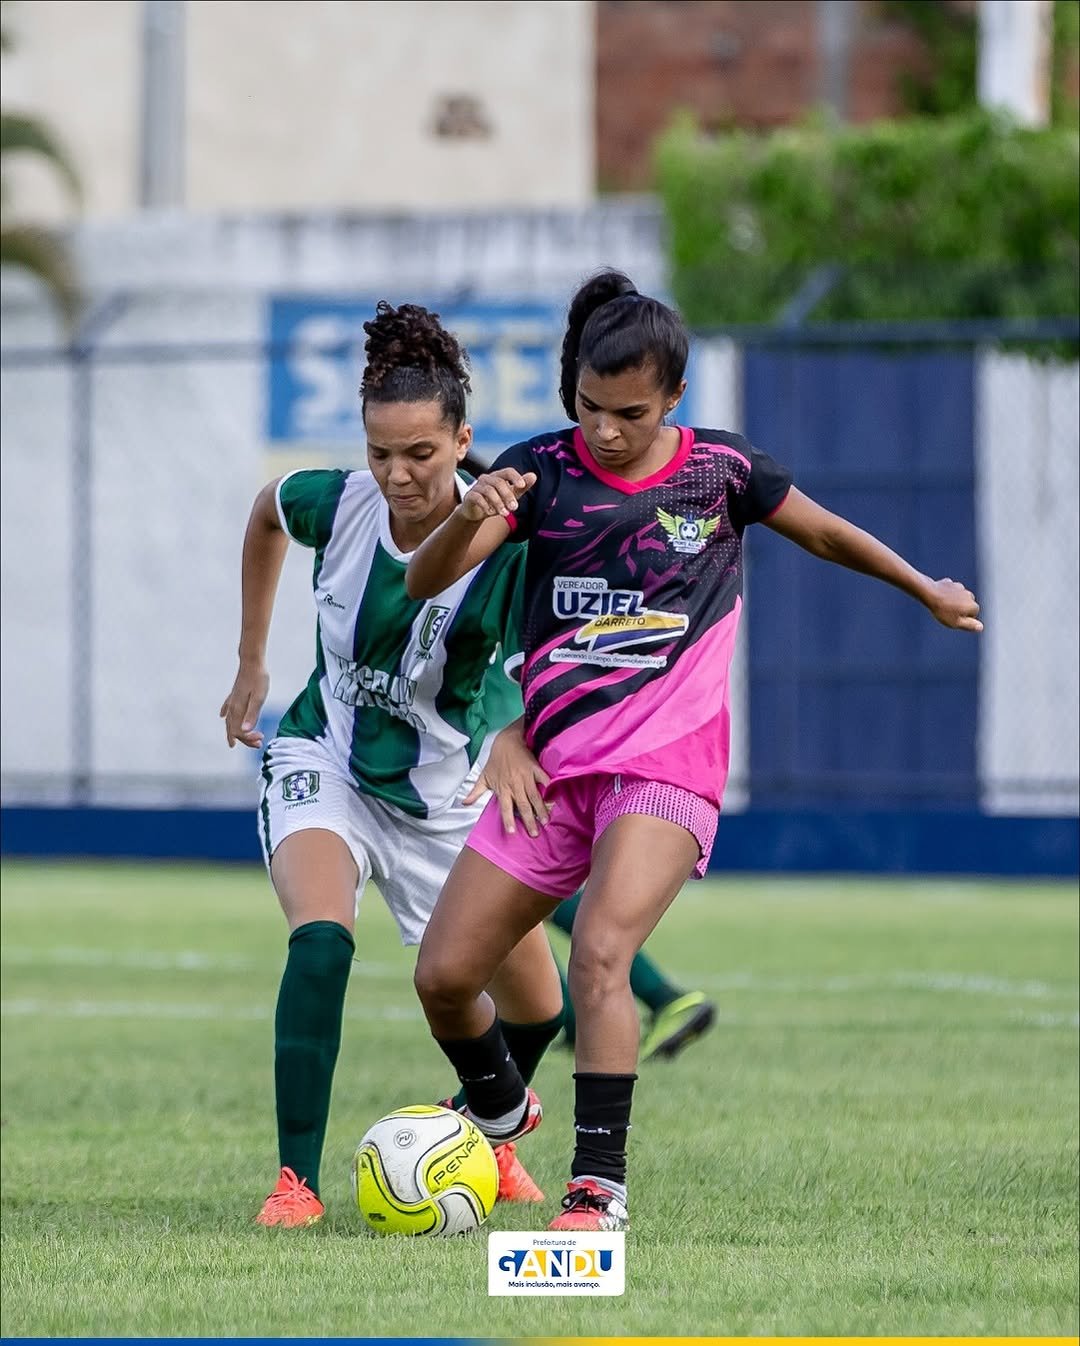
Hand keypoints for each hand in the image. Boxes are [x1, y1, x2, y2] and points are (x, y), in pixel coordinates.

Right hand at [219, 662, 269, 747]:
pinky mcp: (234, 694)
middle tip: (258, 745)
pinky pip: (227, 709)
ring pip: (229, 721)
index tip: (261, 739)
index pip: (239, 732)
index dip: (248, 739)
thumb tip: (245, 731)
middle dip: (244, 739)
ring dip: (235, 731)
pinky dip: (226, 715)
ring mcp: (232, 700)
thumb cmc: (258, 679)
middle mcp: (232, 707)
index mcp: (238, 709)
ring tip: (237, 740)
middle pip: (234, 729)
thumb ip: (252, 714)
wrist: (252, 662)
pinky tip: (222, 716)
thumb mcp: (259, 698)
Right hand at [460, 469, 536, 522]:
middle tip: (514, 508)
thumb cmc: (495, 501)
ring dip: (498, 503)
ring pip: (489, 490)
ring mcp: (477, 486)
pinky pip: (477, 498)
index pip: (507, 471)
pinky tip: (491, 513)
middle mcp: (487, 478)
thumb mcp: (510, 495)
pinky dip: (485, 505)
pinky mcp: (469, 496)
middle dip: (508, 495)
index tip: (522, 485)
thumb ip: (521, 487)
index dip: (515, 477)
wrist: (476, 512)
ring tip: (505, 514)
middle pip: (499, 482)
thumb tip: (533, 476)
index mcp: (498, 476)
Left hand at [462, 721, 551, 836]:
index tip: (512, 832)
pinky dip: (549, 788)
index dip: (508, 820)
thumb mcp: (484, 776)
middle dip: (529, 820)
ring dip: (540, 810)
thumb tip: (464, 803)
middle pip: (523, 806)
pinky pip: (543, 779)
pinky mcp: (535, 769)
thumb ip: (475, 792)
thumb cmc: (496, 760)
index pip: (505, 808)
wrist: (507, 741)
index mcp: (503, 789)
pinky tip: (554, 798)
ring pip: (534, 796)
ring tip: (546, 821)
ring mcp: (526, 777)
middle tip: (535, 833)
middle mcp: (515, 785)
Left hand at [925, 578, 982, 631]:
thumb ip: (969, 625)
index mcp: (972, 605)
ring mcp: (959, 587)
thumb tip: (981, 627)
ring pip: (959, 596)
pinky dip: (947, 593)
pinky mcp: (950, 583)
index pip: (974, 614)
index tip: (954, 618)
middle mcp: (969, 595)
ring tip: (943, 605)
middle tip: (948, 612)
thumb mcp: (955, 623)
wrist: (930, 594)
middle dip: (960, 608)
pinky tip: (939, 596)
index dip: (964, 618)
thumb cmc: (943, 611)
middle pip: (967, 604)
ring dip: (954, 600)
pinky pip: (950, 590)